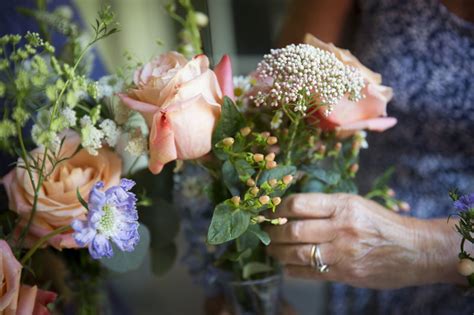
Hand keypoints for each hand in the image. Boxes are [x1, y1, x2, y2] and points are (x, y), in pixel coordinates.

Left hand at [266, 193, 463, 288]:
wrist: (414, 250)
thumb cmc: (382, 223)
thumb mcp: (356, 204)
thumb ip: (327, 206)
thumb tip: (291, 209)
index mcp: (343, 205)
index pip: (299, 204)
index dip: (278, 209)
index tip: (271, 212)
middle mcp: (341, 228)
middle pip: (294, 230)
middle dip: (273, 233)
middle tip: (266, 234)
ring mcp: (343, 253)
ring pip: (298, 253)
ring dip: (278, 253)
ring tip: (272, 251)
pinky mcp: (346, 274)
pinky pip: (310, 273)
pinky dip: (292, 271)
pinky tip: (286, 267)